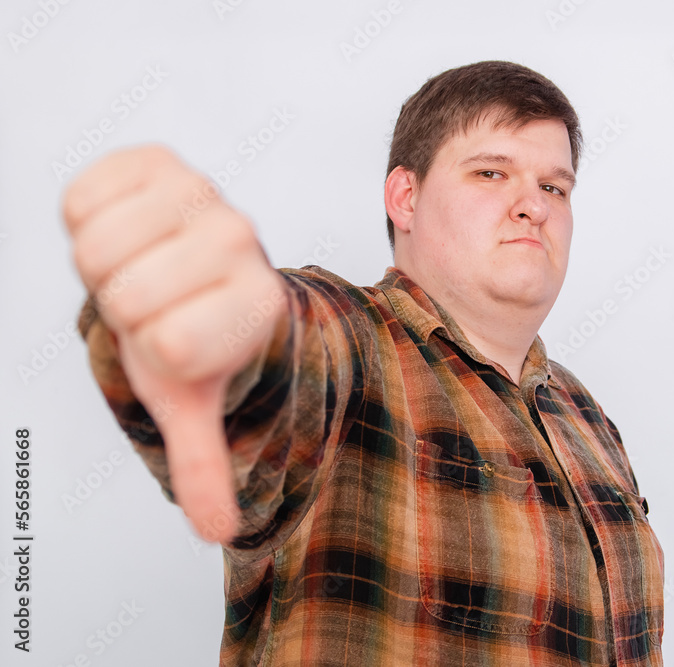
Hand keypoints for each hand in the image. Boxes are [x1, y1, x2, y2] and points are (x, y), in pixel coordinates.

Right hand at [62, 144, 286, 544]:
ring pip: (100, 244)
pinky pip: (82, 194)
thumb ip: (204, 464)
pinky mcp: (158, 159)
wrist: (191, 267)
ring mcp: (203, 192)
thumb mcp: (194, 400)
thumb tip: (219, 533)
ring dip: (101, 266)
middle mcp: (242, 241)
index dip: (156, 351)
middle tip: (152, 300)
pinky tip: (121, 227)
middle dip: (124, 308)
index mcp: (258, 304)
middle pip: (128, 296)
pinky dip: (84, 219)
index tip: (177, 338)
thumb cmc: (189, 333)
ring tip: (137, 265)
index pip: (173, 346)